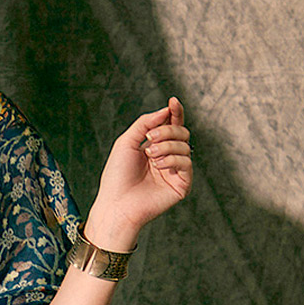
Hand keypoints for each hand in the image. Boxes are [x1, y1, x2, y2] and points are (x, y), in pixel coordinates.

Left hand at [84, 97, 191, 250]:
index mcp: (155, 147)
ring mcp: (175, 172)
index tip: (173, 101)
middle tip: (150, 138)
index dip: (174, 112)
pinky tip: (158, 165)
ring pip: (185, 146)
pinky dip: (173, 160)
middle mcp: (167, 158)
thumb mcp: (127, 141)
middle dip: (167, 130)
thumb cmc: (117, 174)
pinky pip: (186, 163)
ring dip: (167, 146)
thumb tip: (166, 110)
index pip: (170, 126)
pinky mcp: (182, 185)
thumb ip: (145, 122)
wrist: (117, 203)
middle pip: (181, 132)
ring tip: (150, 155)